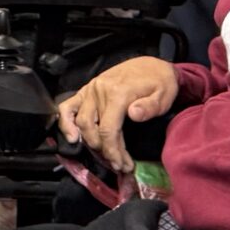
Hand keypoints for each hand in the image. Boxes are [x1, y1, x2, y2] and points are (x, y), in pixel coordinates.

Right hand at [56, 57, 179, 172]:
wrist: (151, 65)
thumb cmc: (159, 82)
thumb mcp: (164, 94)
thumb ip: (150, 106)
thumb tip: (133, 114)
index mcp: (118, 93)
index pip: (108, 130)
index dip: (113, 151)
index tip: (122, 165)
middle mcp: (100, 91)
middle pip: (94, 129)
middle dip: (104, 151)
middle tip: (118, 164)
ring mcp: (90, 90)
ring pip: (81, 122)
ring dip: (89, 142)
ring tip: (103, 154)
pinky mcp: (86, 90)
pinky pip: (67, 106)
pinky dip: (65, 123)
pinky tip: (72, 136)